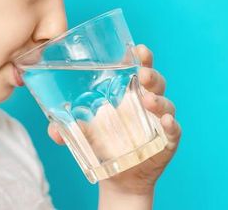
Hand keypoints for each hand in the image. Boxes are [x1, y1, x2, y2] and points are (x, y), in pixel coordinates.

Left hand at [46, 44, 181, 195]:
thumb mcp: (84, 134)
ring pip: (166, 104)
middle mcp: (149, 102)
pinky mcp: (168, 140)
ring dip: (158, 100)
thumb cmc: (105, 144)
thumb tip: (53, 131)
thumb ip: (66, 129)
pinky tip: (166, 122)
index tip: (139, 49)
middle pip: (156, 82)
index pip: (140, 68)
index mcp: (131, 92)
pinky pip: (174, 130)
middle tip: (142, 74)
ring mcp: (160, 121)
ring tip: (147, 100)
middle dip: (151, 75)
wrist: (120, 177)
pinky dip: (172, 125)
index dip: (142, 57)